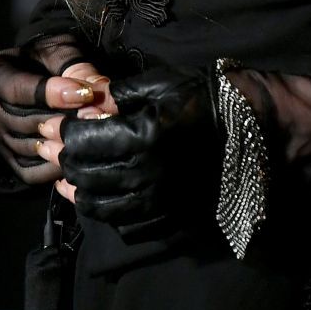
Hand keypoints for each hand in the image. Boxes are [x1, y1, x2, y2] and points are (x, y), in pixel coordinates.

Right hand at [0, 34, 109, 185]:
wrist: (30, 73)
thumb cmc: (44, 58)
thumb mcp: (58, 50)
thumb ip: (76, 67)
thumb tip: (98, 89)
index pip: (18, 90)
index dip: (52, 94)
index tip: (84, 94)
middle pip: (23, 122)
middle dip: (62, 120)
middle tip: (95, 116)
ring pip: (27, 148)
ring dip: (60, 143)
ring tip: (90, 135)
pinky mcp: (6, 158)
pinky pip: (28, 171)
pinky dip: (52, 166)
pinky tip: (75, 154)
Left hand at [51, 63, 216, 242]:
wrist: (252, 132)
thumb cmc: (205, 100)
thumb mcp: (162, 84)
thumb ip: (119, 94)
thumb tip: (85, 101)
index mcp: (142, 137)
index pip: (80, 142)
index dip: (64, 132)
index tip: (58, 125)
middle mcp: (147, 175)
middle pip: (84, 175)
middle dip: (67, 161)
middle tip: (63, 150)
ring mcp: (159, 203)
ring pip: (99, 206)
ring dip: (81, 191)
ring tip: (77, 177)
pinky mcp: (171, 221)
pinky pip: (125, 226)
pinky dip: (108, 213)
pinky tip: (108, 197)